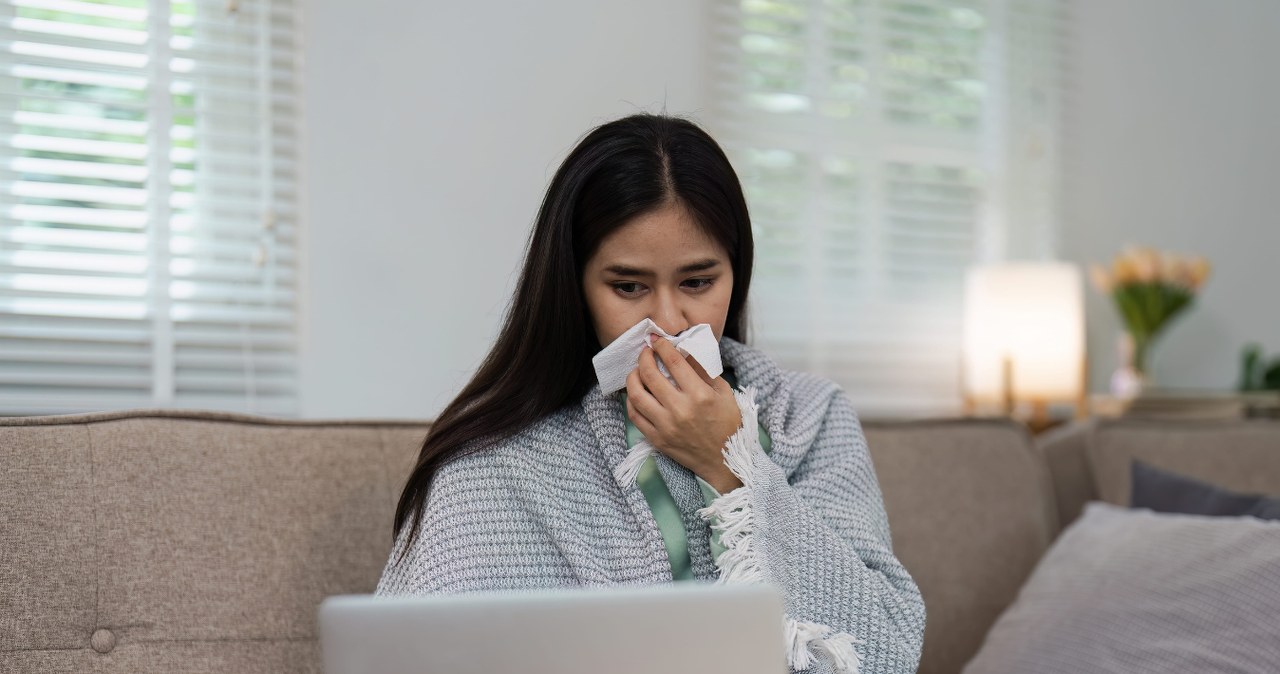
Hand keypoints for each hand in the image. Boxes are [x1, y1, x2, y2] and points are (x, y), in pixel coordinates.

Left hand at [624, 334, 743, 492]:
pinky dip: (631, 400)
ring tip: (637, 371)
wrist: (725, 461)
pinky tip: (636, 393)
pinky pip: (635, 416)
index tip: (657, 340)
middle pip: (650, 375)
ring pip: (636, 395)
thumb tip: (683, 351)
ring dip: (633, 377)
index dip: (662, 346)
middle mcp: (680, 409)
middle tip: (646, 352)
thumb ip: (703, 371)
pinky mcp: (657, 439)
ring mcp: (666, 426)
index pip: (674, 362)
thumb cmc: (728, 424)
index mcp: (700, 395)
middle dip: (644, 358)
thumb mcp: (724, 393)